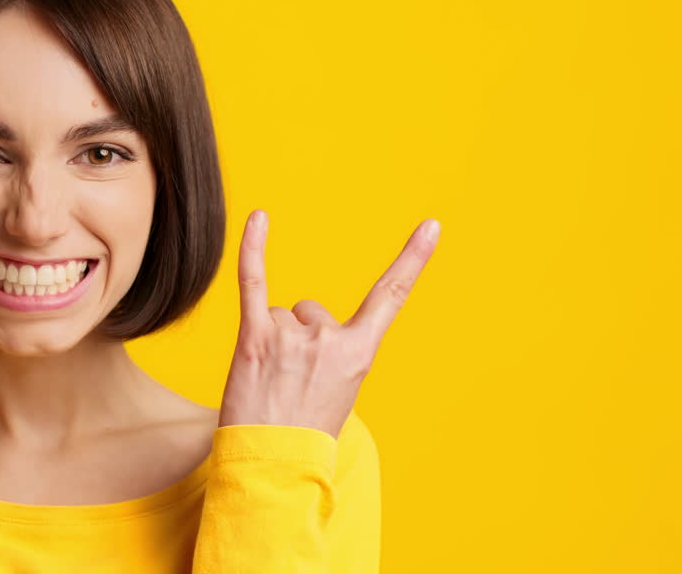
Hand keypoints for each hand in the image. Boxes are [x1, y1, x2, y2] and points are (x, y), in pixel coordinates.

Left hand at [218, 210, 440, 438]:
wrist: (273, 466)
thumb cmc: (302, 433)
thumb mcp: (337, 394)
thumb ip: (331, 354)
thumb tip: (306, 326)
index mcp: (358, 353)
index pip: (389, 297)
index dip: (412, 260)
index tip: (430, 227)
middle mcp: (329, 338)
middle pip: (309, 311)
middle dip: (295, 340)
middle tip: (287, 385)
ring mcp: (292, 336)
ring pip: (278, 315)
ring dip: (268, 342)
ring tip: (266, 383)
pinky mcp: (255, 337)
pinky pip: (254, 280)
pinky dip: (255, 248)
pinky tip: (261, 217)